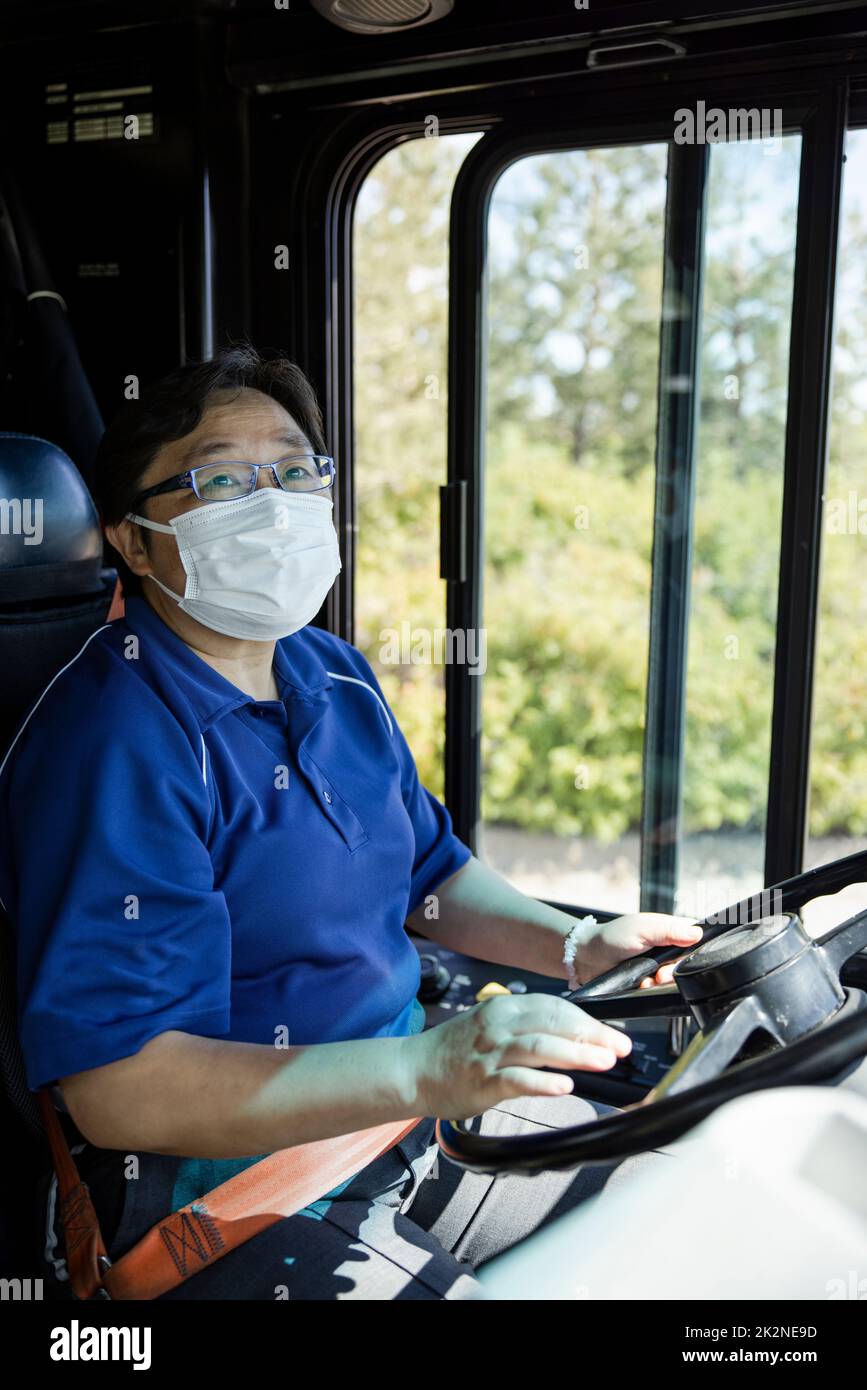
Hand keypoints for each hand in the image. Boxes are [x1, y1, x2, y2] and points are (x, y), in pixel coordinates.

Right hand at [405, 993, 631, 1119]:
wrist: (412, 1070)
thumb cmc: (455, 1052)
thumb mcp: (491, 1027)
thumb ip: (527, 1028)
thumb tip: (573, 1038)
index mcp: (504, 1009)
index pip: (555, 1007)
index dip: (588, 1021)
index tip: (614, 1035)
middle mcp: (498, 1025)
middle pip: (553, 1023)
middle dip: (592, 1036)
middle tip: (620, 1048)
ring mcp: (489, 1053)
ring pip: (539, 1047)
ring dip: (576, 1054)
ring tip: (603, 1062)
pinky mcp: (482, 1081)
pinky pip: (517, 1079)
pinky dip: (542, 1082)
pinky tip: (564, 1086)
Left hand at [577, 912, 703, 988]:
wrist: (587, 958)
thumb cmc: (611, 937)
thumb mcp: (642, 929)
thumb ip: (669, 931)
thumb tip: (697, 933)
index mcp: (667, 930)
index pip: (694, 938)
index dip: (693, 950)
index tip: (683, 958)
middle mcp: (665, 948)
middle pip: (685, 963)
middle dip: (674, 972)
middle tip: (661, 974)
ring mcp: (657, 966)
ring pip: (674, 979)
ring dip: (663, 983)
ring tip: (648, 980)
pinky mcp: (648, 981)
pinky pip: (660, 989)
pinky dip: (652, 990)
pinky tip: (642, 985)